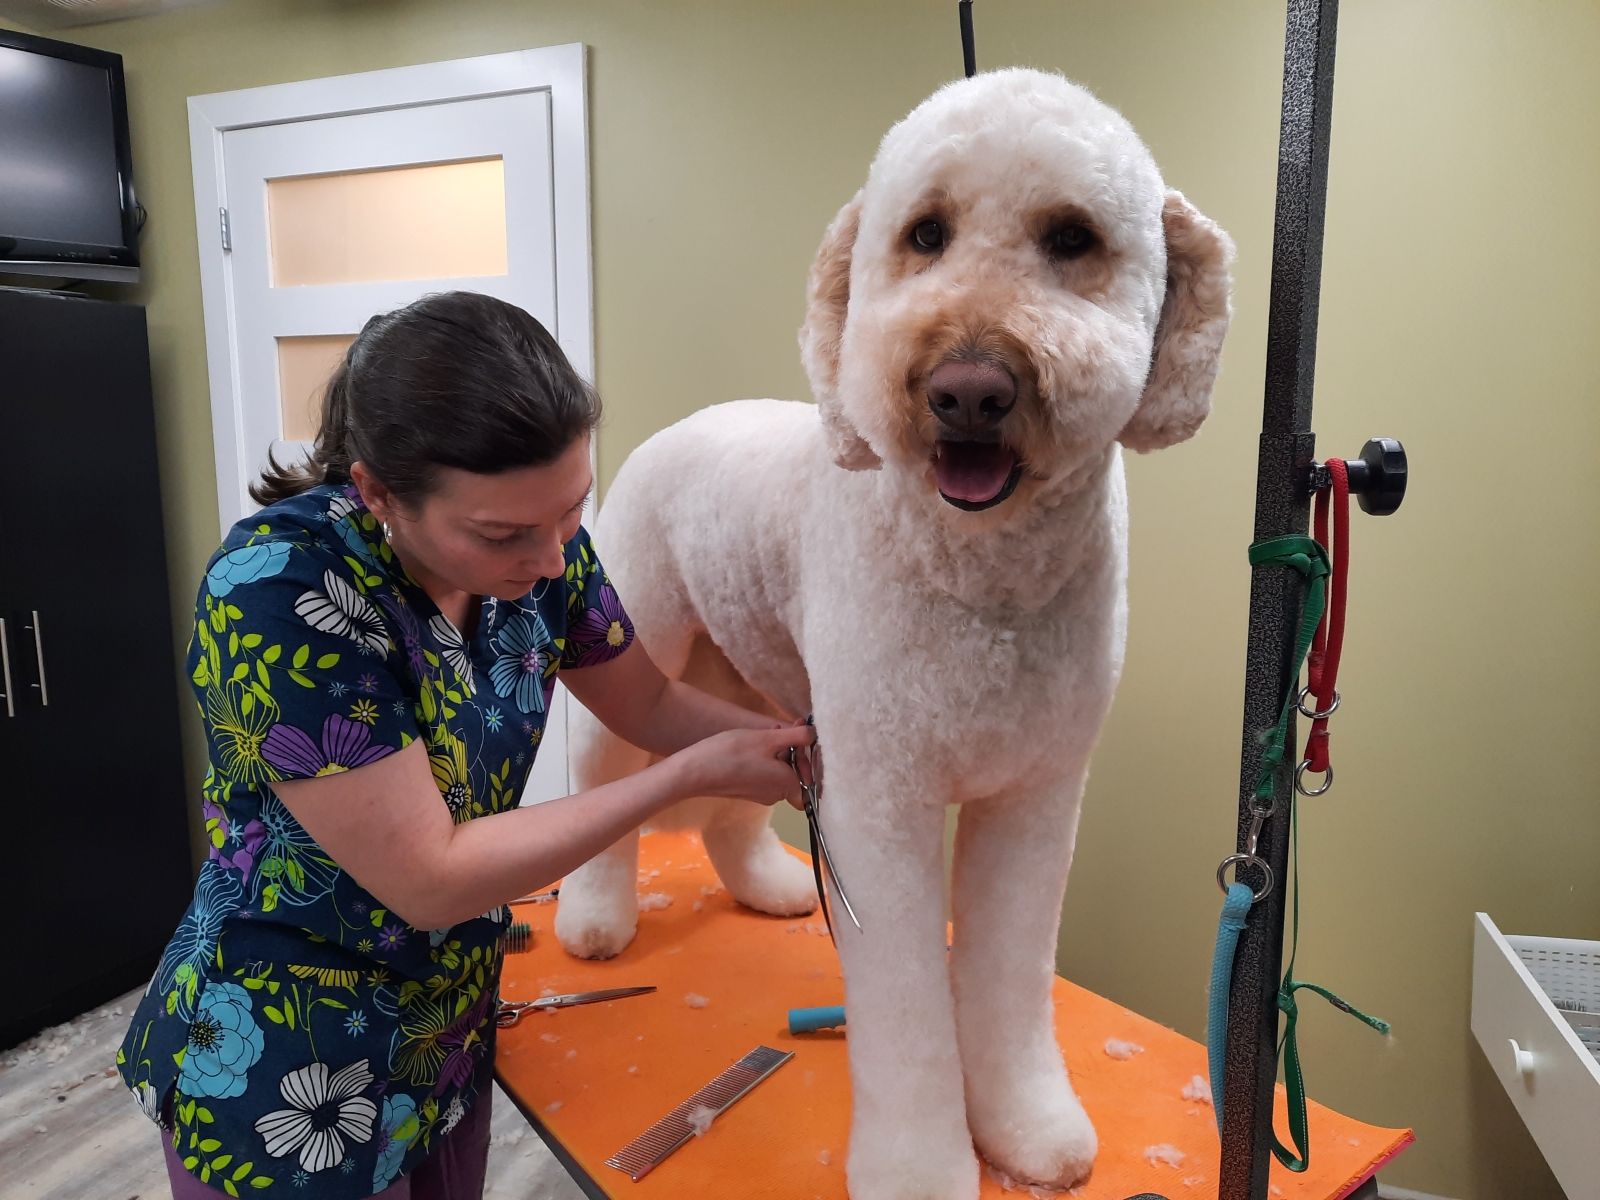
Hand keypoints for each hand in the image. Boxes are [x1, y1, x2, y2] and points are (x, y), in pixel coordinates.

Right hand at [673, 724, 815, 807]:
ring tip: (772, 730)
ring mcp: (761, 794)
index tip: (807, 739)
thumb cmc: (733, 754)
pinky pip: (766, 773)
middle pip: (798, 772)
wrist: (696, 771)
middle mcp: (777, 795)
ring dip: (781, 750)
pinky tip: (757, 741)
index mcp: (788, 786)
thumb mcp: (769, 739)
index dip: (813, 761)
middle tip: (790, 725)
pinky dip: (767, 757)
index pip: (813, 781)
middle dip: (796, 748)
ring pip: (781, 770)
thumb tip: (815, 735)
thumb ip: (797, 736)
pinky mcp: (748, 790)